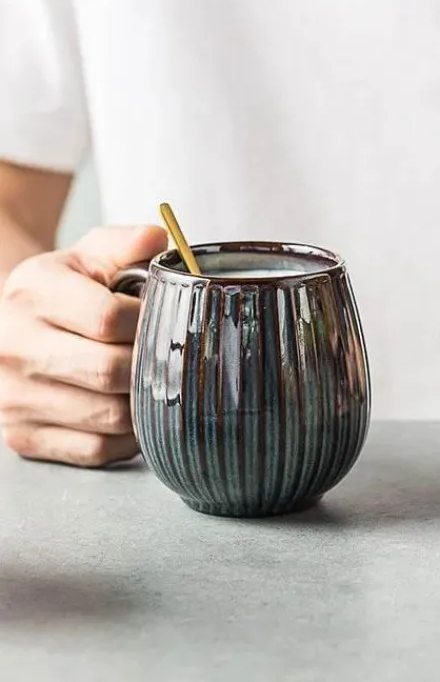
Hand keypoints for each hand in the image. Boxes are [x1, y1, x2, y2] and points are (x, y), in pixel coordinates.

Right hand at [0, 226, 166, 466]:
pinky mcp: (21, 437)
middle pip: (111, 371)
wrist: (10, 325)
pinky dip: (127, 438)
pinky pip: (95, 451)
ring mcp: (12, 398)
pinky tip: (135, 413)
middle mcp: (12, 346)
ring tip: (159, 382)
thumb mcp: (91, 255)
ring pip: (108, 416)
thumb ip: (127, 243)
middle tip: (174, 356)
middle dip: (153, 364)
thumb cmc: (65, 290)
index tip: (168, 320)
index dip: (151, 322)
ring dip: (146, 404)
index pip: (110, 318)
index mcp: (32, 293)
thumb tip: (159, 237)